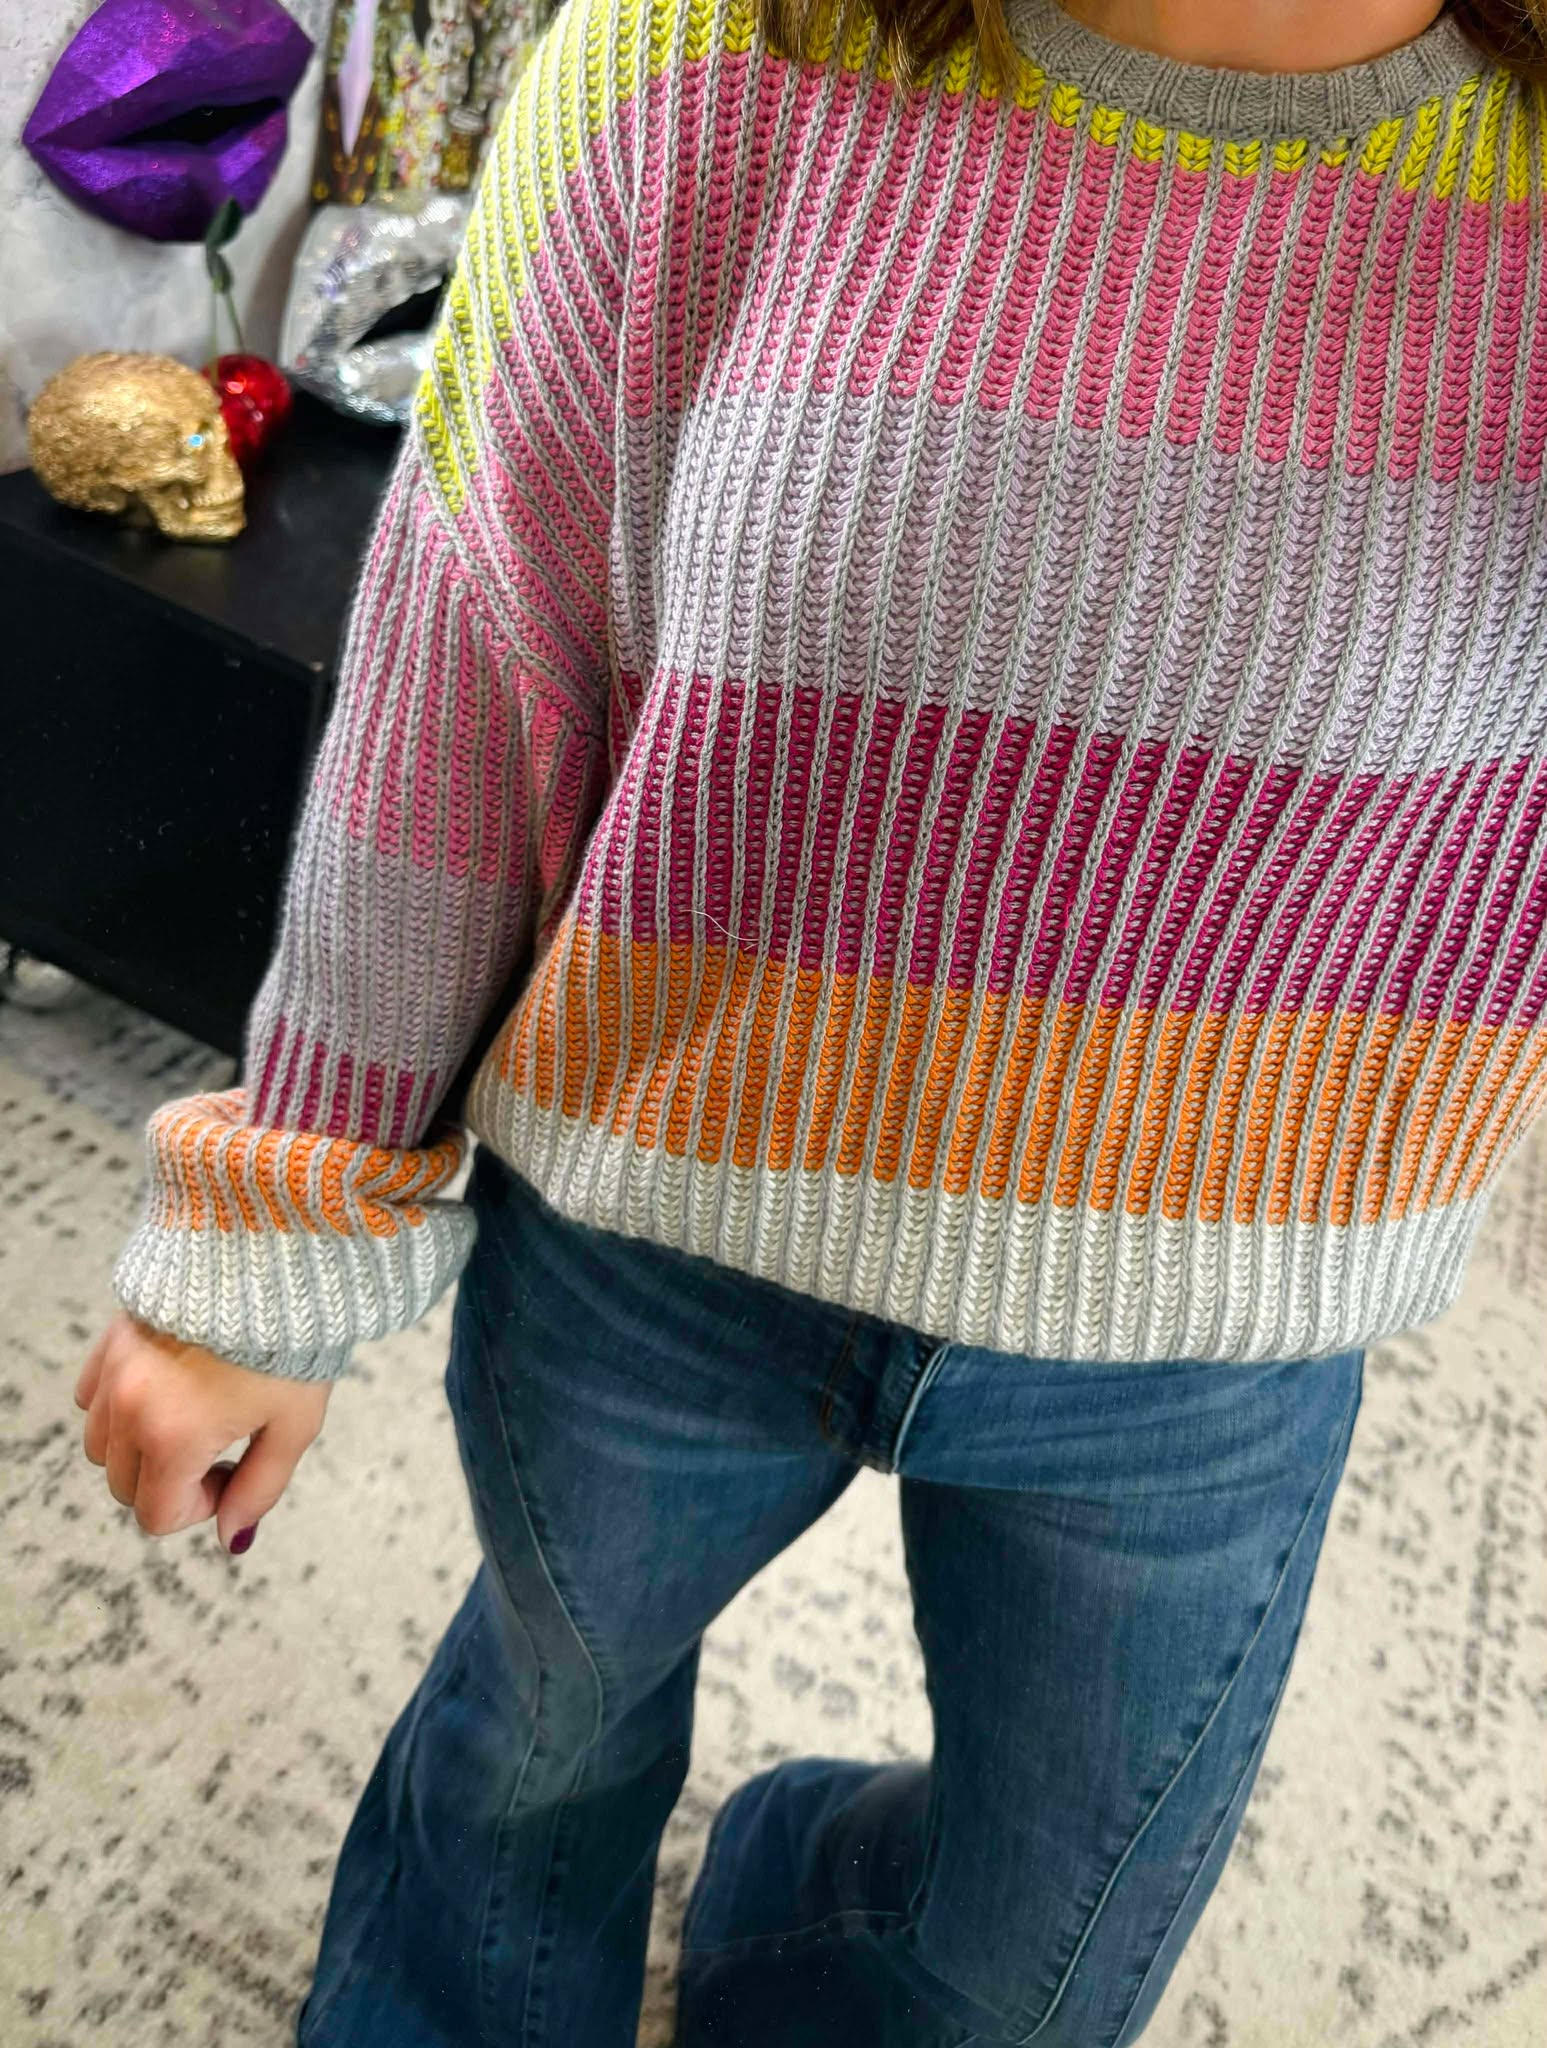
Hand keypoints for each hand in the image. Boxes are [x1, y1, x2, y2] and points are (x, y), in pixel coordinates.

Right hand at [75, 1310, 330, 1552]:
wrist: (273, 1255)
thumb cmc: (292, 1339)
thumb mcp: (294, 1423)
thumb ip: (260, 1488)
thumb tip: (233, 1536)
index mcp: (173, 1436)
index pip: (156, 1514)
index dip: (200, 1506)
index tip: (234, 1467)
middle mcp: (130, 1407)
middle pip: (125, 1485)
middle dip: (171, 1481)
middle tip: (221, 1443)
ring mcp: (115, 1370)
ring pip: (101, 1445)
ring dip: (139, 1448)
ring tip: (193, 1415)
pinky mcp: (112, 1338)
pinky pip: (92, 1397)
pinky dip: (119, 1407)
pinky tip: (165, 1388)